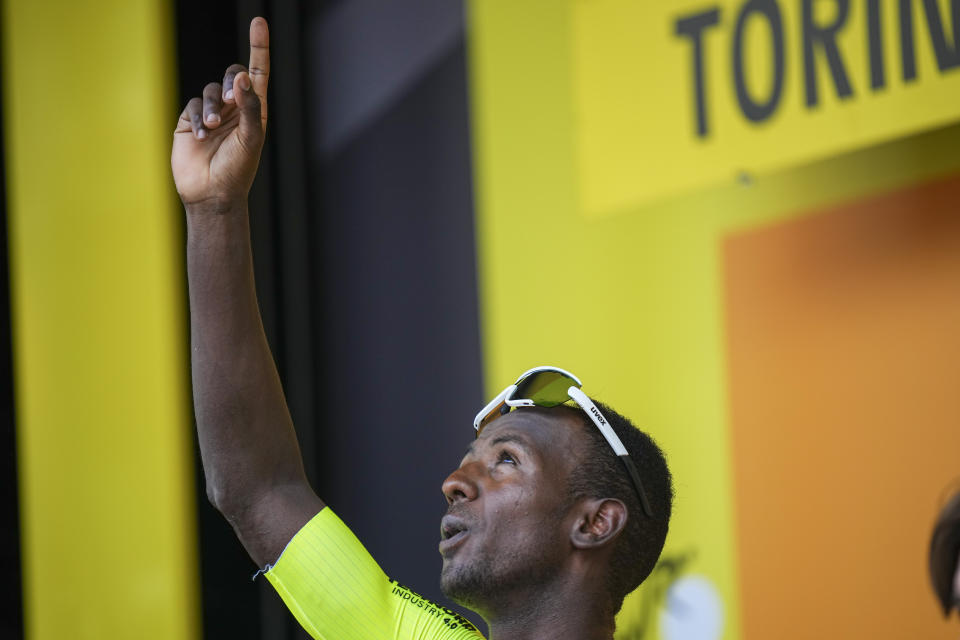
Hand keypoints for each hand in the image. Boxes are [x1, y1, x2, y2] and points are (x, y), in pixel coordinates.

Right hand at [172, 17, 269, 210]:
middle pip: (232, 75)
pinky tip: (202, 137)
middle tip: (232, 101)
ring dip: (212, 107)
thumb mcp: (250, 138)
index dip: (259, 47)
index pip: (258, 72)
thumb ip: (249, 106)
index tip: (259, 22)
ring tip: (213, 128)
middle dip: (230, 83)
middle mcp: (234, 108)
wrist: (212, 194)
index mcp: (255, 110)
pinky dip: (198, 117)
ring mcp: (212, 113)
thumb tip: (242, 76)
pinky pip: (194, 104)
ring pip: (210, 90)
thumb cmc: (238, 170)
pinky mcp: (190, 121)